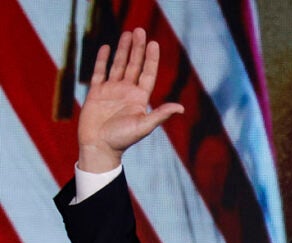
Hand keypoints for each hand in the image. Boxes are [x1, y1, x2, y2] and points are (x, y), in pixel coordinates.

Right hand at [78, 28, 183, 171]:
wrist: (99, 147)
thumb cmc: (122, 139)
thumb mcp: (143, 126)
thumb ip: (160, 115)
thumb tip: (180, 108)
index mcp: (140, 98)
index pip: (147, 73)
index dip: (151, 59)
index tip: (154, 43)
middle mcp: (127, 92)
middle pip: (134, 65)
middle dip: (137, 48)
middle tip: (139, 30)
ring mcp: (111, 91)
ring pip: (118, 65)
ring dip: (123, 50)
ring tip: (127, 34)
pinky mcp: (96, 93)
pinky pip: (100, 72)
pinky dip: (103, 60)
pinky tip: (107, 48)